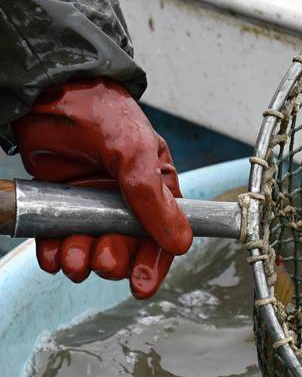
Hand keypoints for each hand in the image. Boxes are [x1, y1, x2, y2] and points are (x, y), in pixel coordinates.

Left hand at [12, 78, 192, 298]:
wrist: (47, 91)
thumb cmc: (101, 112)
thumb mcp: (135, 153)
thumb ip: (154, 199)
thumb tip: (180, 242)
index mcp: (156, 191)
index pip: (163, 238)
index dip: (154, 264)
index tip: (141, 285)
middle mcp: (126, 203)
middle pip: (125, 251)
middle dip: (113, 261)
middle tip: (101, 260)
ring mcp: (92, 205)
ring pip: (90, 250)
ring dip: (82, 262)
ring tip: (72, 258)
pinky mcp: (61, 205)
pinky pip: (59, 241)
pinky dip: (55, 254)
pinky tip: (53, 254)